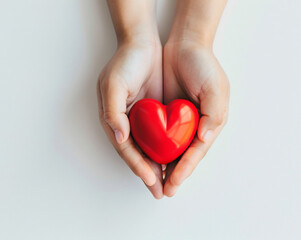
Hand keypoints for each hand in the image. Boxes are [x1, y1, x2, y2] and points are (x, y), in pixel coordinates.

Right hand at [97, 39, 164, 198]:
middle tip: (161, 192)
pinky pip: (159, 138)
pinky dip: (165, 151)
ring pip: (149, 150)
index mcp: (114, 120)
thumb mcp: (113, 85)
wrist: (142, 44)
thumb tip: (120, 137)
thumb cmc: (125, 63)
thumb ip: (112, 112)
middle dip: (148, 175)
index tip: (151, 180)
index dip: (138, 166)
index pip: (126, 150)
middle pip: (137, 155)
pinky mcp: (153, 115)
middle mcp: (126, 124)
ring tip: (169, 184)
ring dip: (158, 168)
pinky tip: (174, 161)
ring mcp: (140, 120)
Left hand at [162, 39, 229, 196]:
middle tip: (162, 192)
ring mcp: (178, 121)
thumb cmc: (203, 65)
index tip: (173, 183)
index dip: (184, 168)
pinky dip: (152, 148)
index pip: (195, 152)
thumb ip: (214, 113)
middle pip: (181, 156)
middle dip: (172, 175)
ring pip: (168, 150)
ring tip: (153, 183)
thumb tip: (205, 138)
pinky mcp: (164, 114)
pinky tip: (145, 159)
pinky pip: (157, 135)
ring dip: (161, 166)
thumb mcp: (215, 87)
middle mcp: (194, 126)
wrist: (184, 45)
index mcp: (209, 124)